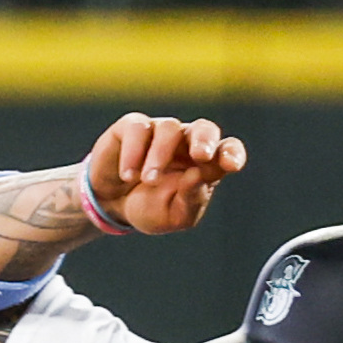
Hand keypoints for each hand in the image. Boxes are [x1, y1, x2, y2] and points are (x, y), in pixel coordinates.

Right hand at [85, 112, 245, 235]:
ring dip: (160, 156)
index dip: (232, 153)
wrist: (111, 205)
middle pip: (204, 128)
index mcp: (204, 164)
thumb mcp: (174, 215)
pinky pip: (137, 129)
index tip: (230, 165)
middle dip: (205, 139)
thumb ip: (191, 199)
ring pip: (169, 129)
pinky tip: (128, 175)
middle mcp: (186, 143)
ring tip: (148, 180)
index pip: (227, 150)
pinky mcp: (131, 127)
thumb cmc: (150, 207)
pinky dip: (133, 153)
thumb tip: (197, 176)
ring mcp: (159, 131)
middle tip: (200, 156)